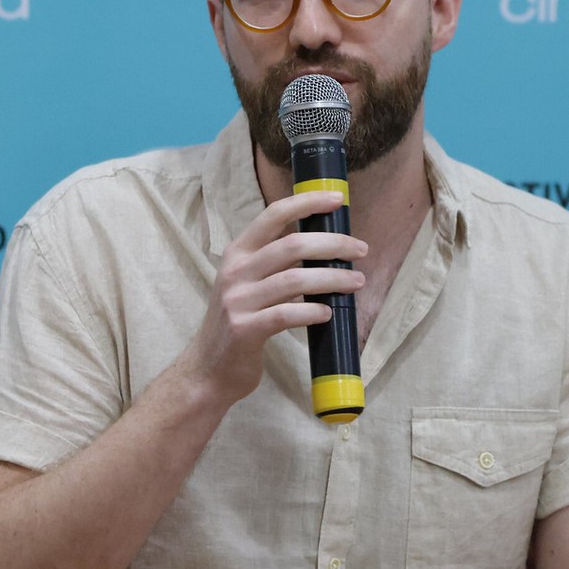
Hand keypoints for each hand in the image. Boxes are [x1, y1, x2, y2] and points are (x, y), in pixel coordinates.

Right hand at [174, 190, 365, 406]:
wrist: (208, 369)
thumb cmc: (239, 323)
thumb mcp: (248, 283)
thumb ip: (275, 263)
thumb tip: (324, 244)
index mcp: (237, 253)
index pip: (273, 215)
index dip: (307, 202)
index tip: (338, 200)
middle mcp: (235, 271)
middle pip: (292, 245)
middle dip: (333, 244)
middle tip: (360, 249)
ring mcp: (237, 301)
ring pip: (294, 280)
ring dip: (333, 278)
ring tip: (356, 281)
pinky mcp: (244, 330)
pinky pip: (285, 315)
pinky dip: (312, 312)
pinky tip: (328, 312)